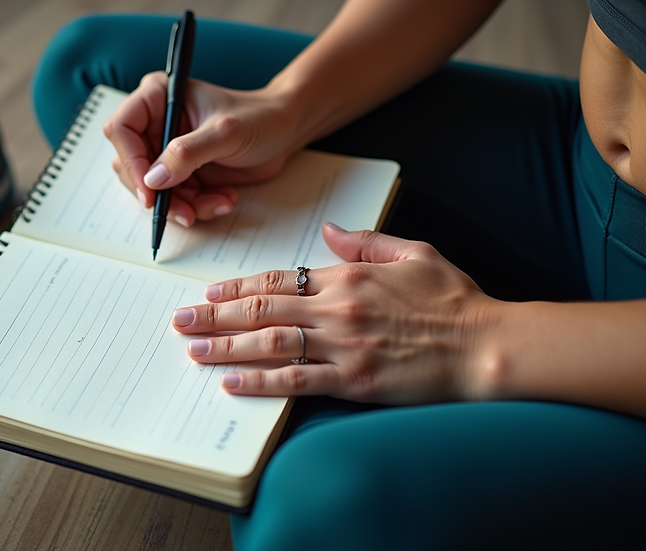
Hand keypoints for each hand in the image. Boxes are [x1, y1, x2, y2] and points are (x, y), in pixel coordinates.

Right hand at [103, 72, 297, 226]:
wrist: (283, 131)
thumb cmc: (258, 117)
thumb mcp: (225, 132)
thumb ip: (188, 154)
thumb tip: (153, 179)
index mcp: (157, 98)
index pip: (121, 129)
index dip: (130, 161)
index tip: (149, 190)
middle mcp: (155, 124)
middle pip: (131, 166)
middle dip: (159, 194)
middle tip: (185, 211)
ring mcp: (166, 151)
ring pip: (153, 190)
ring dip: (183, 206)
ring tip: (217, 203)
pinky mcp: (181, 173)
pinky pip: (176, 199)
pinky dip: (198, 207)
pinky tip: (223, 200)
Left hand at [171, 223, 499, 403]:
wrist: (487, 344)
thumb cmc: (455, 299)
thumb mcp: (415, 252)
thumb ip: (367, 242)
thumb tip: (330, 231)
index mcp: (348, 276)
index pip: (278, 278)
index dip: (238, 287)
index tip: (208, 292)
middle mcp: (337, 309)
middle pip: (261, 309)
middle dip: (214, 314)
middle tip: (179, 320)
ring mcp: (343, 346)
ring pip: (269, 342)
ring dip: (225, 346)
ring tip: (192, 348)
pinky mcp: (354, 381)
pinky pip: (296, 380)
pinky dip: (260, 381)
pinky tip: (231, 382)